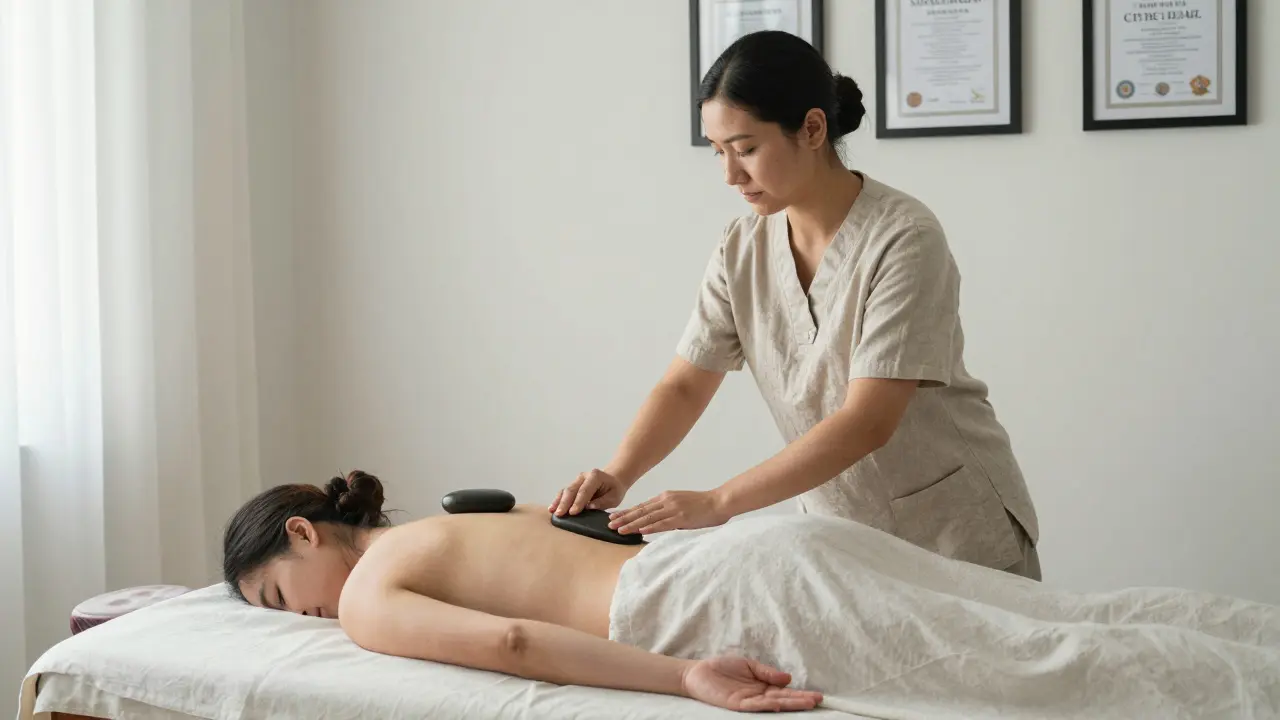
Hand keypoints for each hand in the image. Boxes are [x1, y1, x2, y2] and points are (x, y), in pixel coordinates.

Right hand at [550, 469, 629, 515]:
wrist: (612, 480)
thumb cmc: (614, 489)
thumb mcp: (615, 497)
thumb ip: (603, 502)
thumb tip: (590, 507)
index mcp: (595, 476)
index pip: (585, 490)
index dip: (578, 502)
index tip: (573, 512)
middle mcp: (584, 476)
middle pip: (572, 490)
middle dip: (565, 503)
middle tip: (560, 514)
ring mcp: (577, 480)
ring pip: (565, 490)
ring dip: (559, 501)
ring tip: (553, 512)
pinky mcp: (573, 486)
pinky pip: (563, 493)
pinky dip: (558, 500)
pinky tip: (552, 508)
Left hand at [609, 490, 729, 534]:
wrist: (720, 502)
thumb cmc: (703, 506)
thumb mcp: (681, 506)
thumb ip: (668, 513)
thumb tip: (657, 524)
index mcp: (665, 498)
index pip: (642, 507)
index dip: (627, 513)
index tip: (614, 518)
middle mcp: (666, 501)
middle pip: (641, 511)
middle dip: (624, 518)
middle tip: (609, 524)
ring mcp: (673, 509)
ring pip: (648, 518)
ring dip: (632, 524)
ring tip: (619, 530)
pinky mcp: (682, 517)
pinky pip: (663, 524)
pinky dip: (650, 528)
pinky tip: (640, 532)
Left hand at [682, 656, 821, 712]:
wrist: (697, 673)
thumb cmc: (722, 668)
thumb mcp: (748, 665)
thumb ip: (766, 672)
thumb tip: (788, 678)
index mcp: (762, 686)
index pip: (784, 691)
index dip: (800, 693)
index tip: (817, 695)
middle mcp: (758, 696)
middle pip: (783, 699)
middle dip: (800, 700)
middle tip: (818, 700)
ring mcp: (748, 701)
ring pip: (773, 704)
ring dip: (789, 704)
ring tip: (806, 703)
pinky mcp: (736, 704)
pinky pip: (754, 705)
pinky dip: (767, 704)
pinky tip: (778, 703)